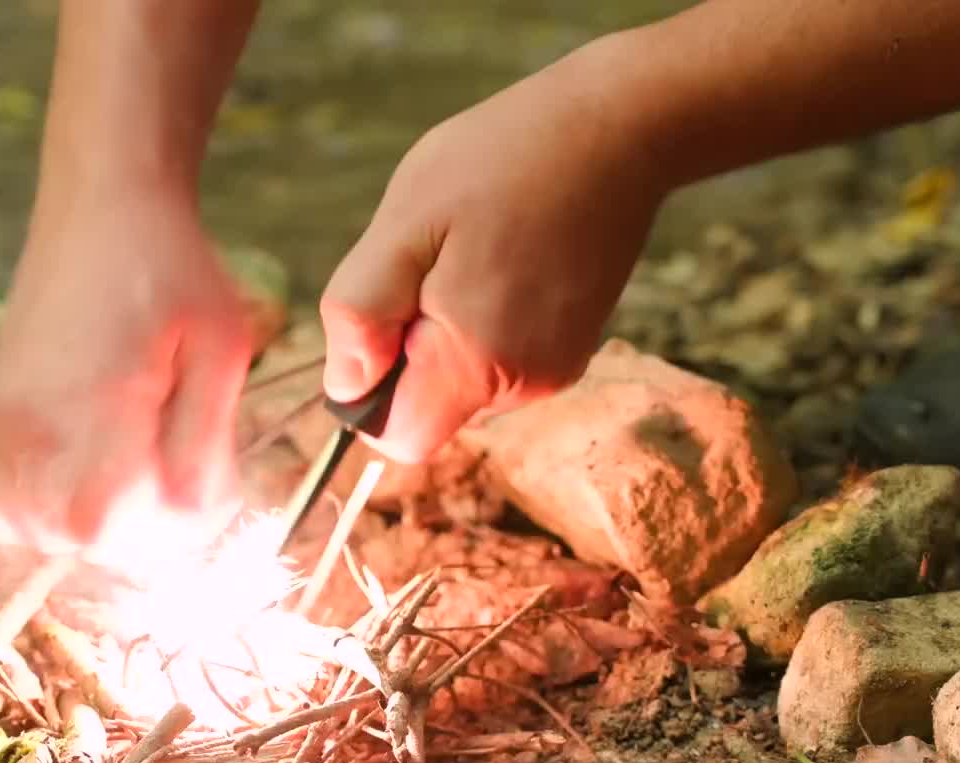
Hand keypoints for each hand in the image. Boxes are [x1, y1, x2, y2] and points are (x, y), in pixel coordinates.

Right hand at [0, 187, 257, 561]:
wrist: (102, 203)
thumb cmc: (173, 269)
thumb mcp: (222, 348)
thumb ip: (205, 444)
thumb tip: (189, 523)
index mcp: (93, 400)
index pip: (104, 527)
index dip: (158, 535)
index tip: (196, 495)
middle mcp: (28, 417)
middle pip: (69, 537)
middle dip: (130, 532)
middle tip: (169, 473)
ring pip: (26, 530)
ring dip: (81, 524)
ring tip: (126, 473)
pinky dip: (34, 511)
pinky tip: (80, 472)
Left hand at [321, 49, 671, 463]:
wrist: (615, 128)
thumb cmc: (503, 163)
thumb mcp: (404, 225)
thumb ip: (362, 314)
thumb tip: (344, 386)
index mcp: (476, 363)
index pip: (399, 438)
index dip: (371, 391)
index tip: (386, 317)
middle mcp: (524, 386)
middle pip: (430, 408)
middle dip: (409, 349)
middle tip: (436, 264)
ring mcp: (555, 369)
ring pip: (462, 382)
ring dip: (445, 328)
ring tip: (475, 250)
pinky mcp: (571, 347)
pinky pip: (497, 357)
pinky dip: (483, 317)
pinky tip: (504, 255)